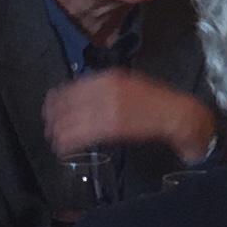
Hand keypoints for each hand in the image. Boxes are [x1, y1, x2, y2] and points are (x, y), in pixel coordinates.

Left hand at [43, 71, 214, 163]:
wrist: (178, 113)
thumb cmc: (155, 102)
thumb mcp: (128, 86)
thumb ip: (106, 90)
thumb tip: (85, 99)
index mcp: (109, 77)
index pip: (74, 87)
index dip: (58, 99)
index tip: (48, 107)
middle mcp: (106, 89)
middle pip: (70, 103)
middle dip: (55, 116)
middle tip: (48, 127)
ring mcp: (110, 107)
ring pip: (75, 120)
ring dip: (60, 131)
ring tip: (53, 140)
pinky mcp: (114, 126)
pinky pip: (85, 134)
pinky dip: (71, 141)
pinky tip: (63, 148)